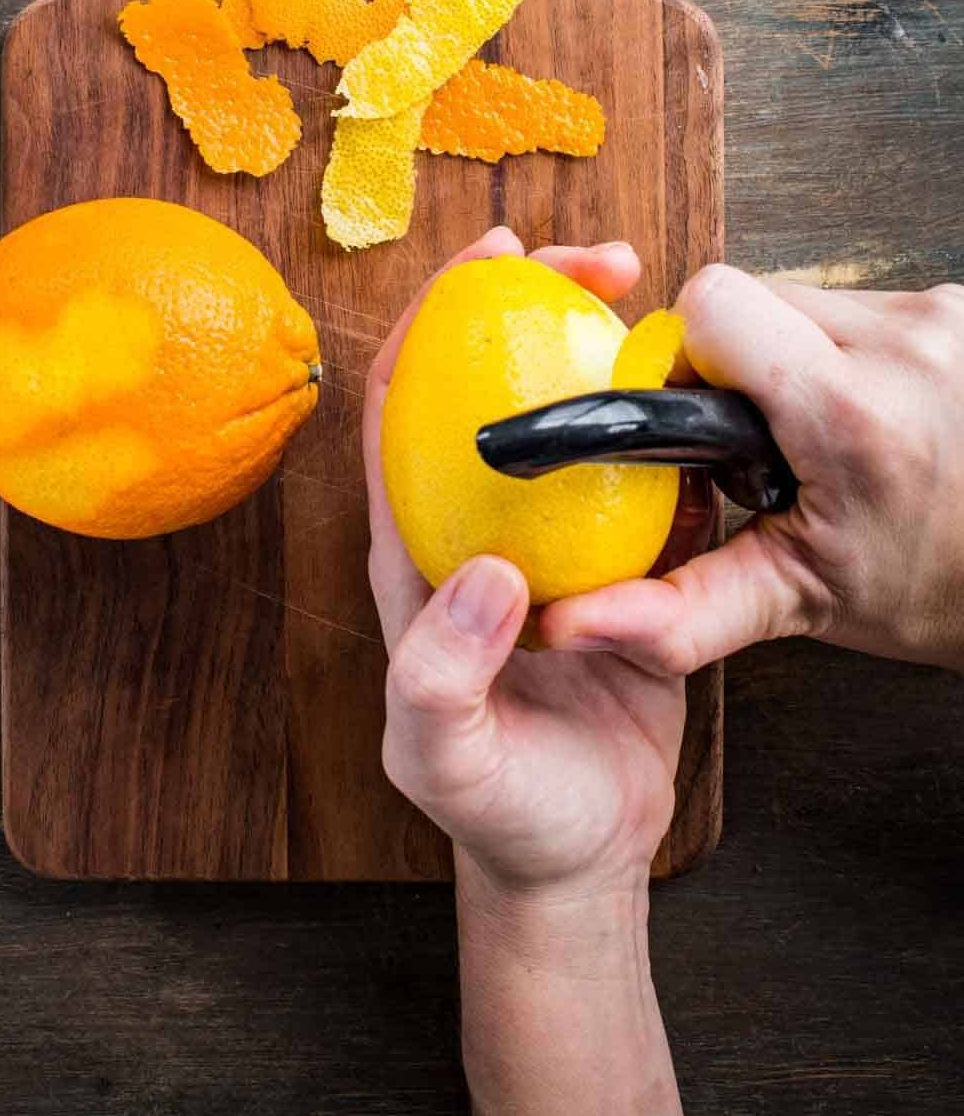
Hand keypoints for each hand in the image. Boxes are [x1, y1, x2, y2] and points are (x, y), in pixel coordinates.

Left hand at [364, 227, 686, 901]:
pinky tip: (708, 404)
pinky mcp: (626, 565)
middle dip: (539, 300)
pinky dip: (676, 433)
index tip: (490, 259)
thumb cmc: (493, 808)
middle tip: (607, 260)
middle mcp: (481, 522)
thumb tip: (488, 572)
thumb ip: (441, 670)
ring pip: (580, 416)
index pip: (407, 402)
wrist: (576, 856)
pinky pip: (653, 479)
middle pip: (497, 380)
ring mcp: (556, 538)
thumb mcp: (440, 752)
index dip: (436, 317)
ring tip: (666, 308)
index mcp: (417, 546)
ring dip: (616, 350)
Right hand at [541, 263, 963, 674]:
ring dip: (799, 354)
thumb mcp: (801, 601)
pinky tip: (873, 412)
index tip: (704, 417)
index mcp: (851, 412)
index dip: (686, 354)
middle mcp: (906, 343)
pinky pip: (865, 301)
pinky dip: (853, 350)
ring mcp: (946, 314)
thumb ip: (680, 612)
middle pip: (753, 293)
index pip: (713, 303)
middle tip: (769, 440)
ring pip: (808, 294)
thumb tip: (572, 625)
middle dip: (741, 361)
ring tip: (825, 431)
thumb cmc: (936, 592)